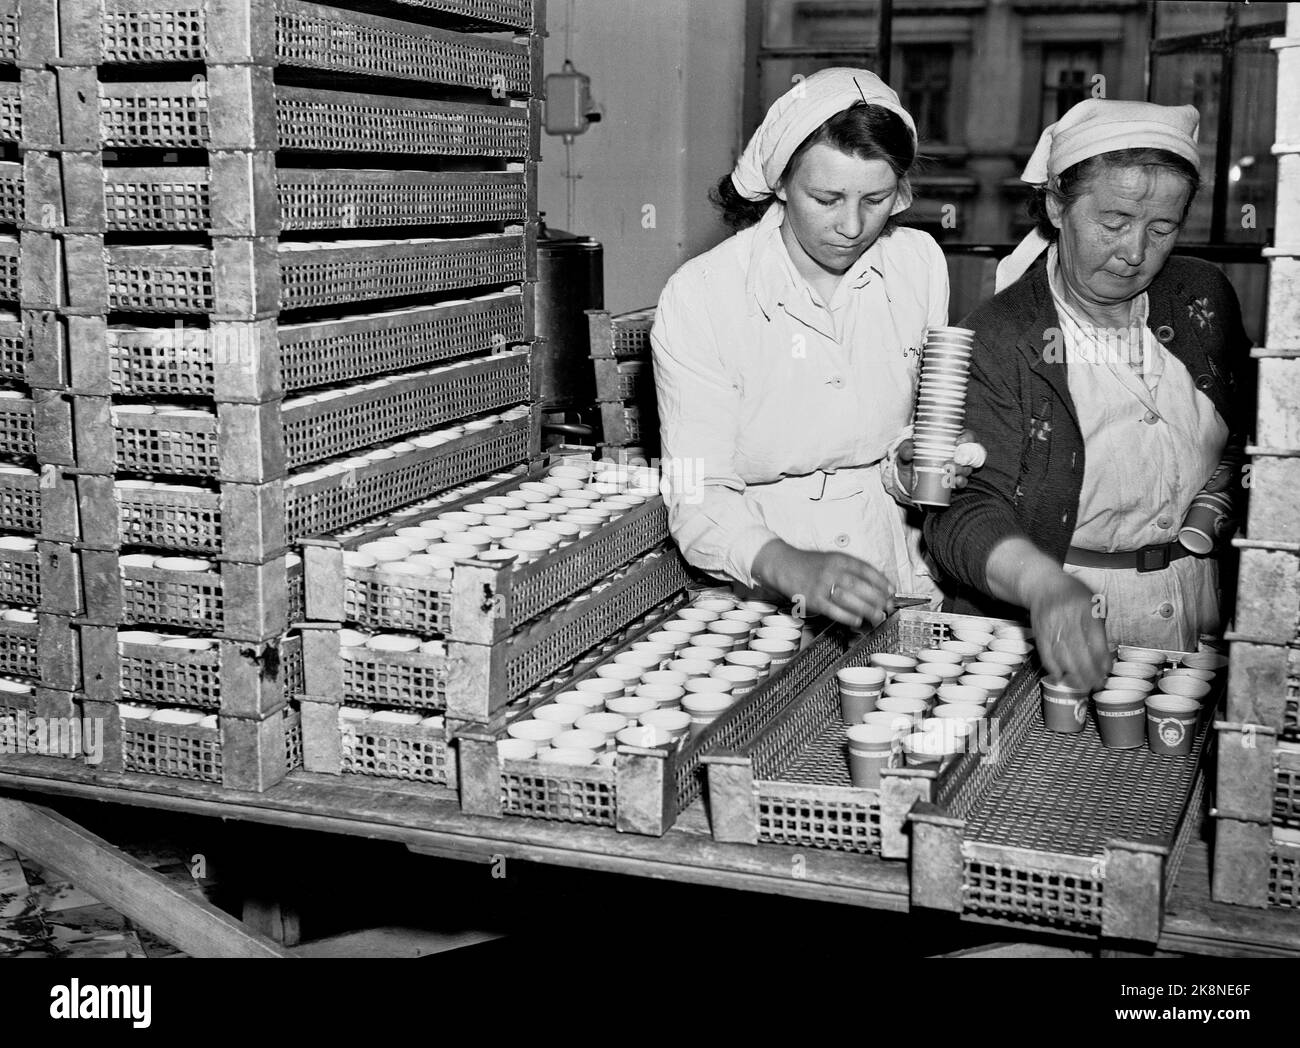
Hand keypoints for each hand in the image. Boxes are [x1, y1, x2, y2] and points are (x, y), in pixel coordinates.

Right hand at [753, 541, 894, 628]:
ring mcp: (821, 585)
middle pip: (860, 586)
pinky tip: (857, 620)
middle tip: (887, 607)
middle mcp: (831, 570)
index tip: (891, 591)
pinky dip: (847, 616)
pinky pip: (833, 610)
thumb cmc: (811, 564)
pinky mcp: (812, 599)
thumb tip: (876, 585)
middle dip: (877, 598)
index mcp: (839, 559)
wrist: (784, 565)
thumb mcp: (833, 559)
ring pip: (849, 599)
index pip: (866, 570)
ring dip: (866, 609)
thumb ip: (852, 569)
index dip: (881, 582)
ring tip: (877, 617)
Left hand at [897, 429, 983, 500]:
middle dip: (966, 456)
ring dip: (961, 470)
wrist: (907, 476)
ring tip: (950, 470)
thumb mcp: (907, 449)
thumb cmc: (911, 456)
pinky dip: (961, 482)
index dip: (968, 438)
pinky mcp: (953, 481)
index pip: (968, 436)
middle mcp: (958, 454)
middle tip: (954, 459)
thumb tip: (909, 452)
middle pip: (972, 453)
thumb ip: (906, 448)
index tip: (959, 441)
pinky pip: (962, 482)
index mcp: (951, 440)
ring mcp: (957, 468)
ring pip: (967, 468)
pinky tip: (956, 481)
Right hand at [1027, 572, 1111, 691]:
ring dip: (1072, 672)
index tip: (1106, 670)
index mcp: (1084, 608)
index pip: (1095, 637)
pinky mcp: (1039, 631)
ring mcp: (1051, 624)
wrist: (1042, 584)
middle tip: (1096, 684)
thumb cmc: (1071, 593)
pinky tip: (1060, 677)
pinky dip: (1052, 666)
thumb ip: (1098, 624)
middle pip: (1078, 648)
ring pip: (1062, 653)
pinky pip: (1045, 652)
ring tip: (1082, 686)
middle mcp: (1067, 616)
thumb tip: (1105, 653)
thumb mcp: (1091, 601)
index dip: (1101, 657)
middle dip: (1088, 670)